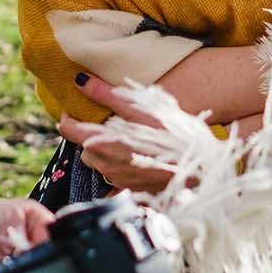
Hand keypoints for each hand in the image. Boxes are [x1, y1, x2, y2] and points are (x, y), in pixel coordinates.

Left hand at [58, 73, 176, 194]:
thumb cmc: (174, 135)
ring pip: (100, 165)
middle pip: (85, 149)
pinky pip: (116, 183)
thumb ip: (107, 95)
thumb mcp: (143, 109)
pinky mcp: (133, 192)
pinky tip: (137, 162)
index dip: (69, 117)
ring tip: (127, 140)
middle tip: (111, 124)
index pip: (68, 130)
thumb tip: (79, 80)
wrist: (203, 167)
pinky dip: (121, 171)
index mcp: (104, 143)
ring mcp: (119, 182)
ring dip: (106, 152)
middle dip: (92, 136)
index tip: (77, 110)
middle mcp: (107, 166)